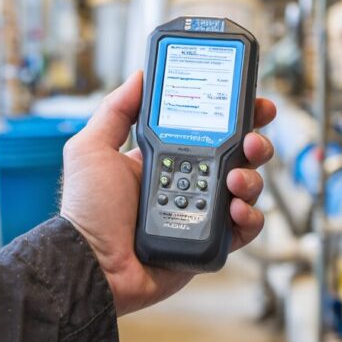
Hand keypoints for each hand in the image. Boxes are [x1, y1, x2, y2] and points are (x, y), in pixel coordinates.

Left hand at [60, 71, 275, 315]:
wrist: (91, 264)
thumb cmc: (86, 212)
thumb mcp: (91, 149)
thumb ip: (115, 110)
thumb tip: (138, 76)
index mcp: (167, 157)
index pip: (210, 130)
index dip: (236, 116)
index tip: (252, 103)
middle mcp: (190, 182)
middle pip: (239, 156)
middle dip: (255, 143)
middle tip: (252, 140)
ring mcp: (202, 213)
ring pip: (246, 189)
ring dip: (252, 178)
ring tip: (236, 179)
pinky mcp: (209, 243)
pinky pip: (243, 229)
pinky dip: (249, 218)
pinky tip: (236, 211)